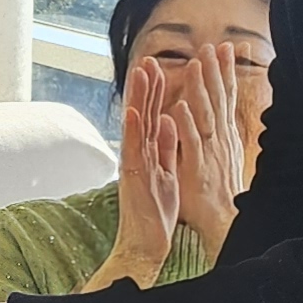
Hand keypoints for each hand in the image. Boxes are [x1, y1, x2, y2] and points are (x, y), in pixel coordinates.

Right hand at [94, 58, 181, 290]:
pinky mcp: (134, 177)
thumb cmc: (154, 212)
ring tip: (140, 73)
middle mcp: (138, 155)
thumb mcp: (167, 174)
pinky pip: (134, 150)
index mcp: (149, 153)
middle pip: (143, 114)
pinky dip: (133, 130)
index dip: (156, 92)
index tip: (158, 67)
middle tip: (147, 59)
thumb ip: (166, 148)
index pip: (153, 116)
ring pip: (136, 125)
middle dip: (146, 86)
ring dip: (138, 98)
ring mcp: (134, 164)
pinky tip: (135, 111)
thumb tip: (168, 121)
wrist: (144, 244)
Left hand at [166, 49, 247, 247]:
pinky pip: (188, 144)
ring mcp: (208, 153)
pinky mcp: (196, 168)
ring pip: (204, 115)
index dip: (225, 72)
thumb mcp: (220, 155)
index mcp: (223, 135)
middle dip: (215, 71)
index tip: (226, 48)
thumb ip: (216, 131)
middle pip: (218, 99)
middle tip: (214, 44)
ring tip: (195, 65)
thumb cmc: (218, 191)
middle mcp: (219, 140)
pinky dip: (184, 126)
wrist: (222, 222)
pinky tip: (178, 108)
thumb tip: (215, 110)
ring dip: (200, 90)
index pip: (225, 97)